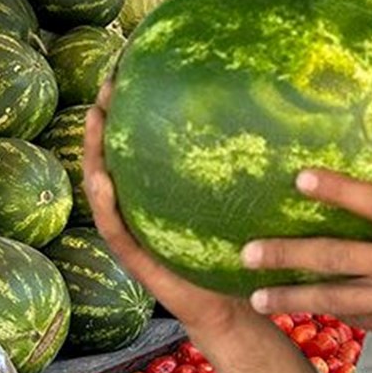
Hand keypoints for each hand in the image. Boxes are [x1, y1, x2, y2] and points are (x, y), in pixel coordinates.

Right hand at [83, 82, 251, 334]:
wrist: (230, 306)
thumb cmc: (236, 251)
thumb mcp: (239, 202)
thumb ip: (244, 165)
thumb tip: (278, 110)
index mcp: (156, 189)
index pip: (137, 141)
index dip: (130, 106)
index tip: (132, 66)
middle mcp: (138, 205)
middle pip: (112, 154)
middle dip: (105, 118)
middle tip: (108, 81)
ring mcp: (132, 229)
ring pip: (101, 185)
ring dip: (93, 152)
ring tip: (94, 118)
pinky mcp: (136, 257)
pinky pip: (114, 228)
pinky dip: (105, 203)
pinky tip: (104, 179)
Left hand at [241, 160, 371, 372]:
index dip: (338, 190)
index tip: (302, 178)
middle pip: (339, 258)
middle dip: (290, 254)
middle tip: (250, 250)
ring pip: (337, 298)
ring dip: (293, 295)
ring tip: (256, 295)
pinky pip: (355, 318)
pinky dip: (326, 313)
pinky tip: (296, 309)